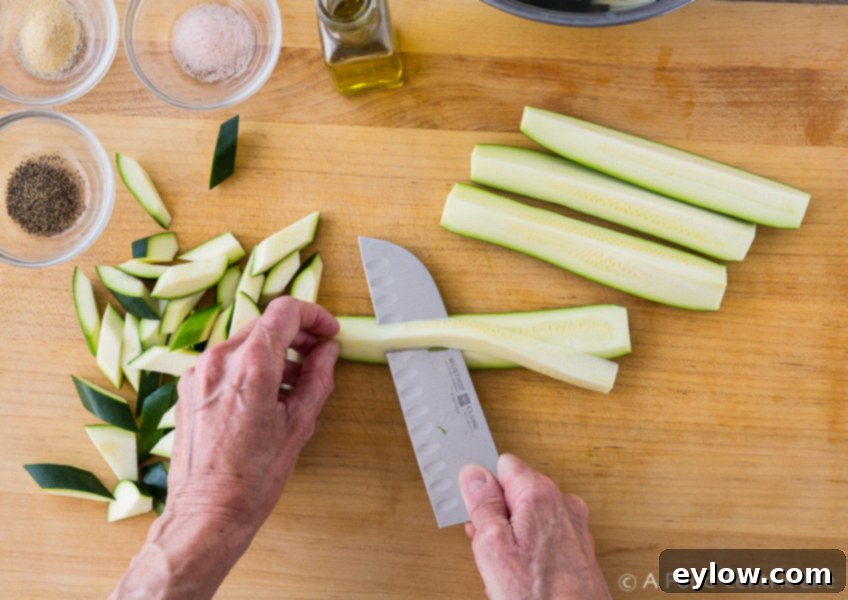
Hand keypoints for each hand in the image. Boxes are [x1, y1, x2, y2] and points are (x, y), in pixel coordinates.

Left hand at [167, 296, 339, 534]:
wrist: (206, 514)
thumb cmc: (251, 479)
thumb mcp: (299, 425)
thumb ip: (317, 378)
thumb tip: (327, 352)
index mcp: (251, 367)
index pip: (285, 311)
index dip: (314, 316)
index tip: (327, 331)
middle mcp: (219, 362)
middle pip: (264, 324)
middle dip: (295, 335)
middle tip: (317, 355)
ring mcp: (198, 373)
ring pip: (244, 342)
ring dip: (273, 352)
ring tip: (294, 383)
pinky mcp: (187, 387)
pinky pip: (225, 362)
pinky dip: (249, 367)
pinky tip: (264, 397)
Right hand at [459, 454, 609, 599]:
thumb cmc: (539, 594)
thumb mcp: (493, 545)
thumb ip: (482, 504)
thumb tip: (473, 474)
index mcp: (538, 493)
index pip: (502, 464)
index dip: (484, 488)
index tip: (476, 510)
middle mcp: (561, 502)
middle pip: (516, 492)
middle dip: (497, 516)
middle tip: (490, 547)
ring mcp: (573, 524)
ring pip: (529, 516)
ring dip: (513, 537)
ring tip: (508, 568)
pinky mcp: (578, 545)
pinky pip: (544, 535)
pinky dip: (530, 550)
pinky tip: (524, 573)